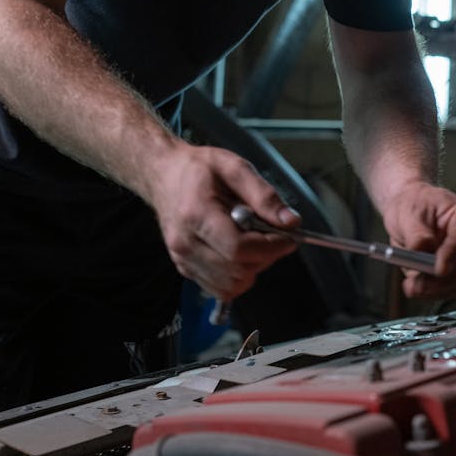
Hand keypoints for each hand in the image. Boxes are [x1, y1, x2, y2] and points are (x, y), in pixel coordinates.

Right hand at [150, 143, 300, 300]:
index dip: (271, 247)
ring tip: (255, 240)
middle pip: (237, 272)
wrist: (164, 175)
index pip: (238, 249)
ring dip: (253, 268)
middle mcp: (185, 243)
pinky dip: (238, 276)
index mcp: (196, 215)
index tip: (288, 237)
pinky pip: (220, 288)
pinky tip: (240, 251)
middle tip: (274, 235)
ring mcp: (182, 259)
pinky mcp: (185, 269)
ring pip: (231, 286)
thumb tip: (291, 222)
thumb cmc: (198, 169)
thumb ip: (264, 195)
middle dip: (265, 257)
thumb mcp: (235, 167)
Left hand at [382, 181, 455, 298]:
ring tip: (411, 286)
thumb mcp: (409, 212)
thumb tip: (422, 250)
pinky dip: (434, 292)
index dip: (454, 254)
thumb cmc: (415, 205)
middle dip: (443, 278)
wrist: (411, 213)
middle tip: (417, 283)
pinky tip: (416, 287)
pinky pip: (453, 289)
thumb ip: (416, 233)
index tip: (439, 269)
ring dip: (436, 289)